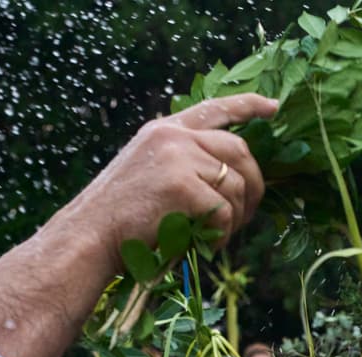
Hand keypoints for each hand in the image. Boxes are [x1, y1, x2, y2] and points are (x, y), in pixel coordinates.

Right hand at [56, 93, 277, 265]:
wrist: (88, 237)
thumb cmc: (120, 219)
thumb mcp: (151, 176)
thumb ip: (185, 166)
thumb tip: (234, 181)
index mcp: (165, 131)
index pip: (214, 109)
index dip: (248, 106)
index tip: (273, 107)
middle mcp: (172, 136)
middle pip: (239, 152)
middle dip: (254, 186)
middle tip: (247, 216)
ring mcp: (177, 157)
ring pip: (236, 186)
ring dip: (236, 218)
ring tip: (217, 237)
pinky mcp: (181, 185)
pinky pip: (224, 211)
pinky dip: (223, 234)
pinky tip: (206, 245)